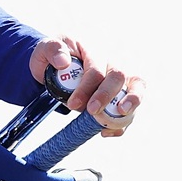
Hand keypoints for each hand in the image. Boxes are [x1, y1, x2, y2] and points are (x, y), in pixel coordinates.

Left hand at [29, 36, 143, 136]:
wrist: (56, 65)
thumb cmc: (54, 55)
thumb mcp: (46, 48)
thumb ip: (52, 50)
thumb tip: (63, 62)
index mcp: (94, 51)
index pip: (95, 70)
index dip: (86, 89)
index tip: (72, 104)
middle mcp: (111, 63)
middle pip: (119, 78)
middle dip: (106, 97)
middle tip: (91, 111)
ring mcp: (120, 79)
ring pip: (135, 91)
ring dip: (124, 110)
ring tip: (106, 125)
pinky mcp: (122, 95)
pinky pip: (131, 108)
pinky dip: (121, 124)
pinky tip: (106, 132)